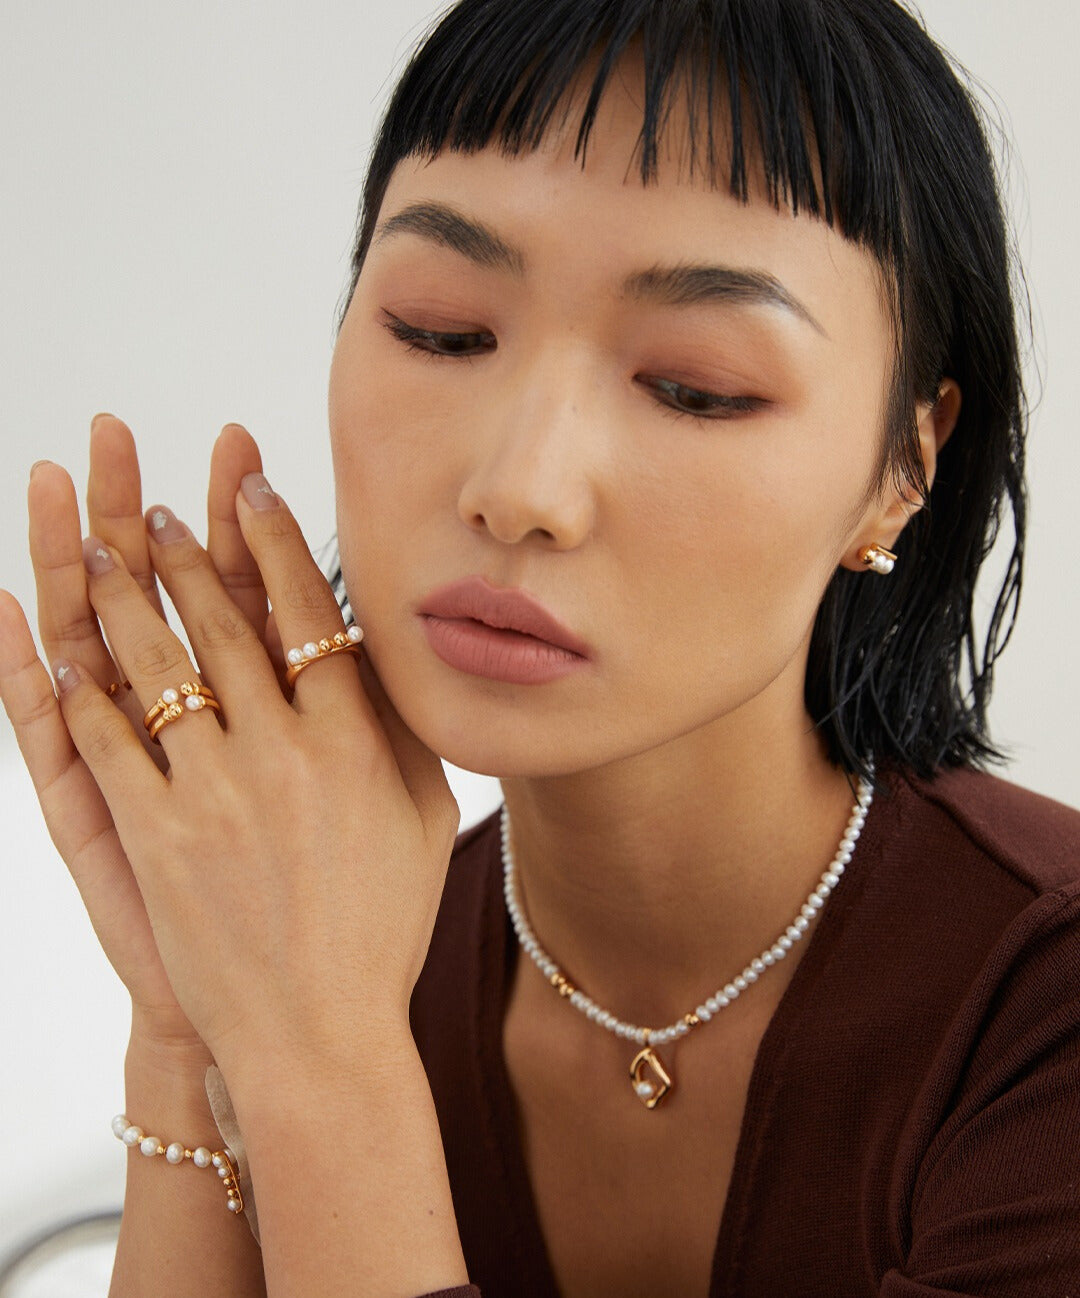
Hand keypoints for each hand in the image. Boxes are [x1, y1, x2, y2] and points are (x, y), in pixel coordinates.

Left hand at [5, 418, 458, 1087]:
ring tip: (100, 546)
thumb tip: (378, 656)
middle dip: (187, 552)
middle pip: (224, 623)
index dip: (275, 541)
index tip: (252, 488)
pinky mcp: (155, 835)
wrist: (318, 1033)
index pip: (308, 613)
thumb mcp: (424, 820)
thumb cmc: (379, 928)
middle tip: (157, 508)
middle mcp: (283, 752)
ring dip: (125, 595)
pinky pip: (107, 741)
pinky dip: (82, 686)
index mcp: (354, 742)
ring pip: (158, 664)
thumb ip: (403, 731)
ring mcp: (213, 791)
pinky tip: (65, 645)